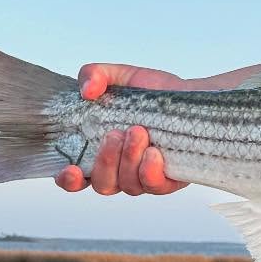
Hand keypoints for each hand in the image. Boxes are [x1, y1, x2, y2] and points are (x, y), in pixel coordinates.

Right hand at [55, 64, 189, 195]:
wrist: (191, 98)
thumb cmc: (153, 94)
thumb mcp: (120, 76)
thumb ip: (95, 75)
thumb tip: (86, 89)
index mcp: (101, 152)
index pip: (77, 178)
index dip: (69, 180)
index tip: (70, 170)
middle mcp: (120, 169)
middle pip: (103, 184)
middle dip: (105, 161)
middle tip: (115, 134)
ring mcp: (144, 177)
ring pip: (128, 185)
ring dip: (128, 159)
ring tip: (138, 132)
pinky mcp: (168, 180)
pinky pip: (154, 186)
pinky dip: (149, 171)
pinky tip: (153, 152)